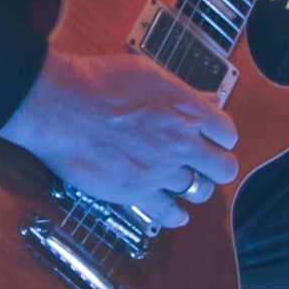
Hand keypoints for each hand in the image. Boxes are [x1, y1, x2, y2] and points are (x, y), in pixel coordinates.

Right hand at [4, 45, 236, 223]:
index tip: (211, 140)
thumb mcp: (149, 73)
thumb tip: (208, 98)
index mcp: (186, 109)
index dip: (220, 139)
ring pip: (200, 191)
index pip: (228, 134)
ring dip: (193, 188)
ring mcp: (161, 170)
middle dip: (216, 167)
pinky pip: (170, 213)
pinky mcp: (137, 191)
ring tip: (183, 184)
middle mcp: (180, 142)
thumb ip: (183, 92)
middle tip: (203, 166)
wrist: (59, 104)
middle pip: (224, 168)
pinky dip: (175, 215)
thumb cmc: (97, 82)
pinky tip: (172, 212)